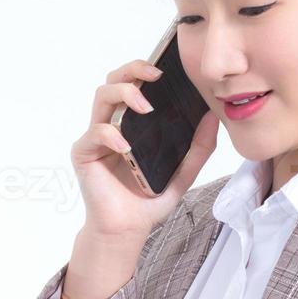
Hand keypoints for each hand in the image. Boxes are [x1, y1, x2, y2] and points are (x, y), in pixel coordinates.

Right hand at [71, 59, 219, 242]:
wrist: (128, 229)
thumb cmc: (148, 200)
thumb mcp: (183, 171)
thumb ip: (199, 146)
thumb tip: (213, 116)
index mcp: (132, 123)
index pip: (134, 84)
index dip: (145, 69)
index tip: (167, 68)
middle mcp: (112, 124)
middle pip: (114, 81)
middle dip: (133, 70)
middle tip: (155, 76)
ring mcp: (96, 137)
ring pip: (102, 96)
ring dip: (124, 94)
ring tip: (145, 107)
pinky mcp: (84, 153)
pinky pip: (94, 133)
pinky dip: (110, 134)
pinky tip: (126, 146)